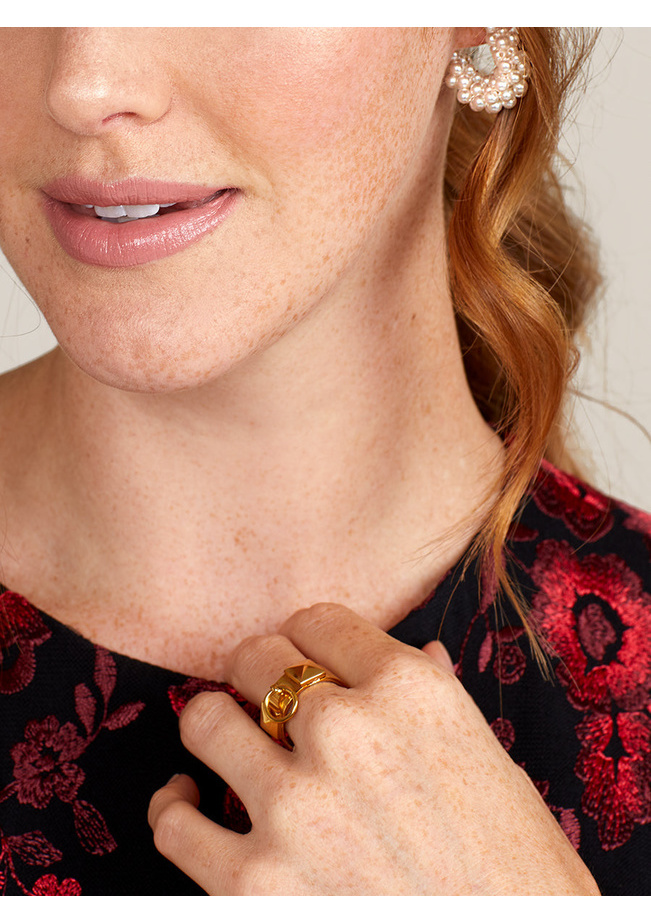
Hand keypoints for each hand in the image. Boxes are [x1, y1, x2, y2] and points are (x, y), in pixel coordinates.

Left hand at [148, 603, 599, 894]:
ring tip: (230, 748)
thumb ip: (440, 701)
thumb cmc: (522, 876)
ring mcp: (295, 805)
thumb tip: (422, 654)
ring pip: (204, 721)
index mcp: (411, 690)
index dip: (307, 642)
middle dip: (256, 674)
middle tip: (265, 703)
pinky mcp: (254, 883)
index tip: (306, 664)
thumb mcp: (494, 767)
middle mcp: (347, 731)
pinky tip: (195, 806)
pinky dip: (176, 808)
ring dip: (216, 731)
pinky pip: (174, 821)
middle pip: (255, 658)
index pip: (318, 621)